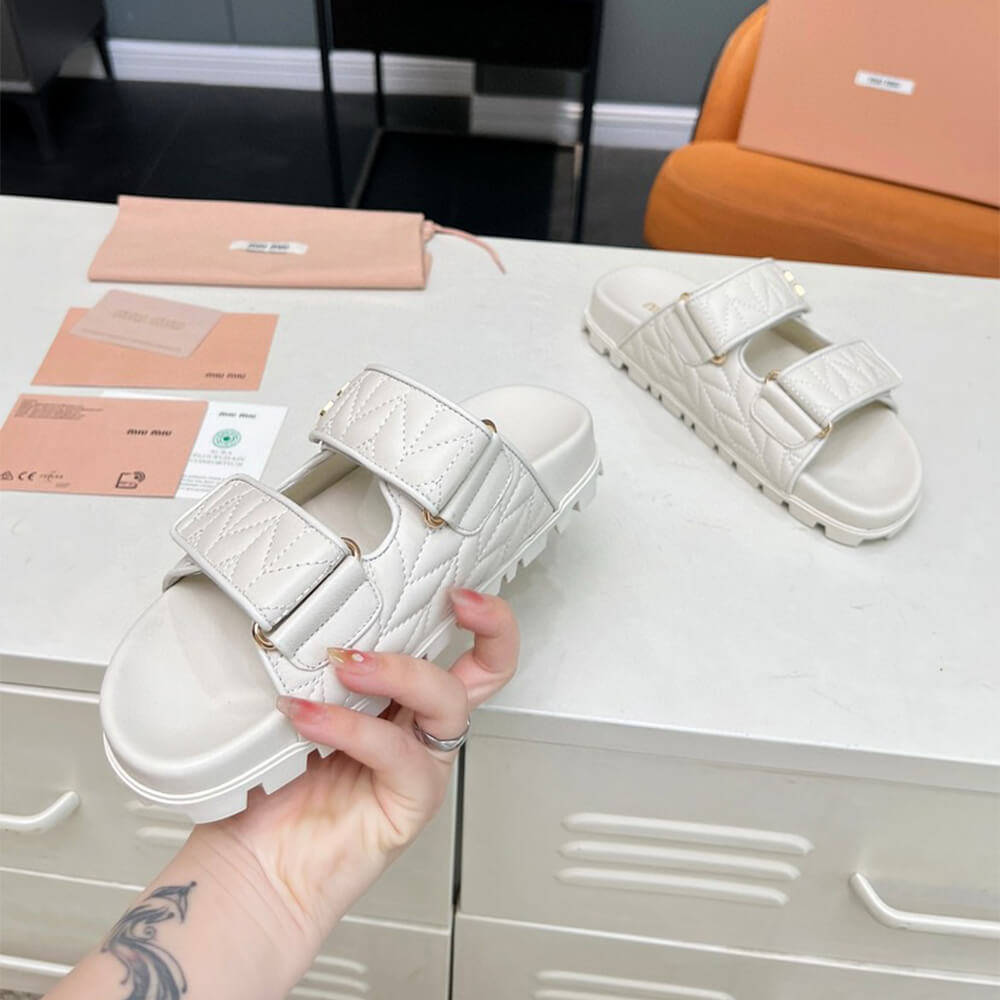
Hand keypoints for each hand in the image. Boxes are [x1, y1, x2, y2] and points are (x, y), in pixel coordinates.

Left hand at [191, 588, 517, 945]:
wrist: (253, 869)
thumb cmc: (270, 789)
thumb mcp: (292, 703)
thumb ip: (310, 664)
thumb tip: (306, 612)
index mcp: (396, 698)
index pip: (450, 645)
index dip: (469, 611)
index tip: (449, 580)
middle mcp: (417, 727)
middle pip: (489, 670)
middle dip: (491, 625)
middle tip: (457, 600)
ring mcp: (419, 764)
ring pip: (447, 702)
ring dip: (400, 671)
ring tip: (347, 665)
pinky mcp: (410, 802)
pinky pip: (395, 752)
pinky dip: (350, 726)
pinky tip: (308, 716)